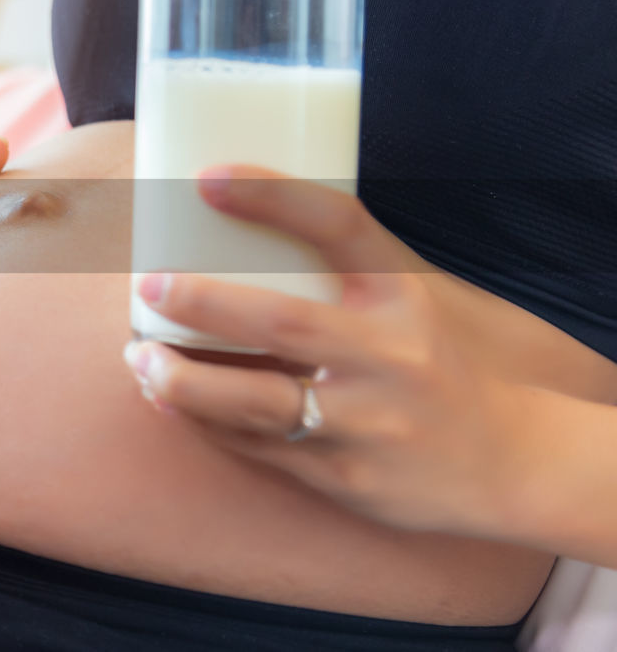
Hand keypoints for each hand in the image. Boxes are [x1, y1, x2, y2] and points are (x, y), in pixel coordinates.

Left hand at [122, 165, 545, 535]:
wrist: (516, 461)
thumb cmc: (445, 361)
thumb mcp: (414, 296)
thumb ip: (345, 265)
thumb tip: (246, 220)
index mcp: (404, 295)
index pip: (339, 225)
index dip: (273, 195)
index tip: (206, 176)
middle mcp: (390, 357)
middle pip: (285, 323)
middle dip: (206, 304)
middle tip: (149, 286)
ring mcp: (368, 425)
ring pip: (257, 405)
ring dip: (185, 383)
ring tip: (139, 360)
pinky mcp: (347, 479)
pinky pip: (260, 450)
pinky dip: (207, 425)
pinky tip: (168, 401)